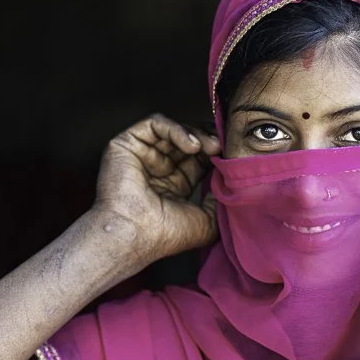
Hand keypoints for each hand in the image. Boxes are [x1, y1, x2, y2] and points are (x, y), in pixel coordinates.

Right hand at [91, 113, 220, 262]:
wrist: (135, 235)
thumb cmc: (166, 235)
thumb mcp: (207, 221)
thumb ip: (220, 201)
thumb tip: (232, 183)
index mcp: (174, 184)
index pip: (198, 158)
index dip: (216, 152)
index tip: (232, 154)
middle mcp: (158, 168)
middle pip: (188, 141)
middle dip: (208, 140)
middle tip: (223, 146)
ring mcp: (142, 155)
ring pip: (174, 130)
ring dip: (196, 134)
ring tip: (211, 146)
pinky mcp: (126, 144)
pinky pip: (154, 124)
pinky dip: (176, 129)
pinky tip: (192, 145)